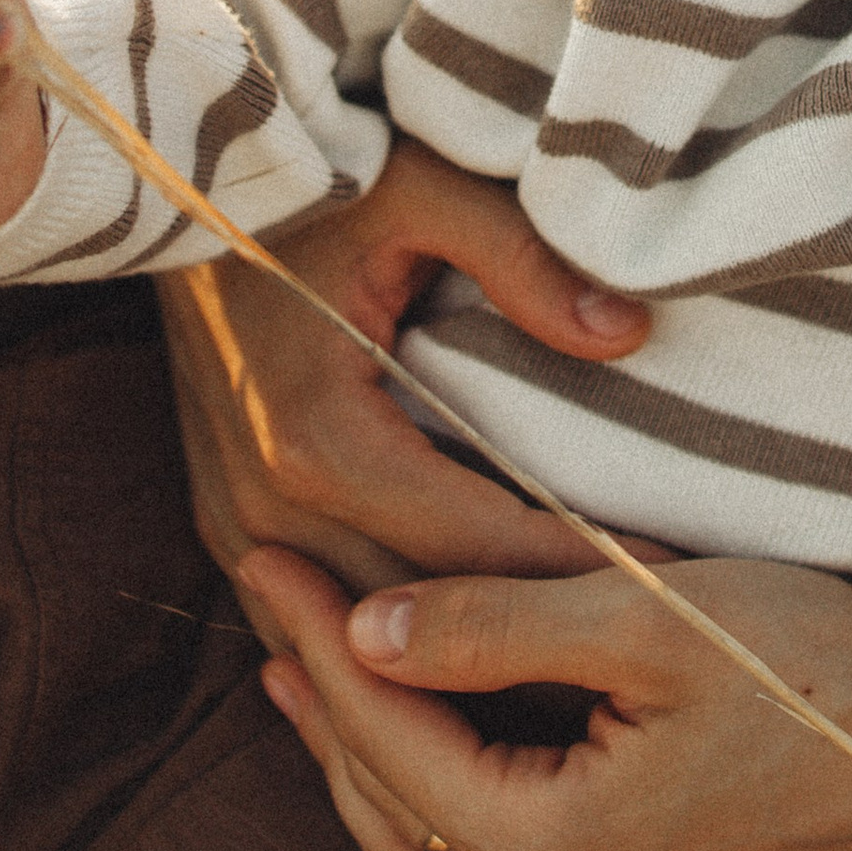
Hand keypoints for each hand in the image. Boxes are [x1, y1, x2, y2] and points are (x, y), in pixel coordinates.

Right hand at [157, 137, 650, 643]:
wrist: (176, 179)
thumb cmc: (314, 176)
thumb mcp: (424, 188)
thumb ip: (522, 259)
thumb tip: (626, 333)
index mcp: (317, 437)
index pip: (474, 542)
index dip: (578, 570)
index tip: (675, 592)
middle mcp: (265, 503)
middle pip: (421, 618)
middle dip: (533, 643)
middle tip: (649, 649)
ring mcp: (237, 521)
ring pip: (366, 636)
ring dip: (463, 664)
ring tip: (580, 673)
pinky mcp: (228, 519)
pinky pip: (321, 612)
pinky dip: (395, 645)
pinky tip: (476, 661)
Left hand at [243, 531, 851, 850]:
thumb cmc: (814, 660)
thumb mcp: (648, 616)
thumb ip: (498, 628)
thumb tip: (362, 632)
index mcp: (548, 841)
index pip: (389, 730)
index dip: (317, 638)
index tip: (265, 560)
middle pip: (391, 802)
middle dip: (319, 698)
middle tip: (268, 597)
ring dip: (352, 790)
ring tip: (295, 693)